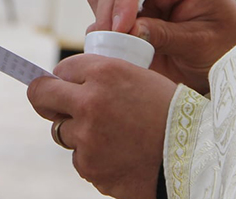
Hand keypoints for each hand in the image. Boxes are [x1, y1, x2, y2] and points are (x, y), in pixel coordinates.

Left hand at [27, 55, 176, 198]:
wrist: (194, 157)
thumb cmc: (172, 115)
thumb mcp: (140, 79)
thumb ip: (103, 77)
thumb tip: (68, 82)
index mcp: (105, 72)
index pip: (61, 69)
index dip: (64, 79)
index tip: (66, 85)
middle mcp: (89, 101)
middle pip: (41, 96)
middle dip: (46, 100)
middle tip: (53, 105)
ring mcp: (86, 137)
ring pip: (62, 131)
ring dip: (78, 133)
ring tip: (112, 136)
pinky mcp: (89, 166)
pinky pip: (79, 159)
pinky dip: (93, 158)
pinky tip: (119, 155)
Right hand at [87, 0, 235, 93]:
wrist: (229, 64)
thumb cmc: (225, 47)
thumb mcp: (200, 43)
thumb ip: (165, 35)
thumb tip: (127, 31)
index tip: (120, 28)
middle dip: (108, 14)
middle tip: (110, 45)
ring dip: (102, 23)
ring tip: (113, 49)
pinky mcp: (130, 16)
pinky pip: (103, 18)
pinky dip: (102, 34)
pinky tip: (114, 51)